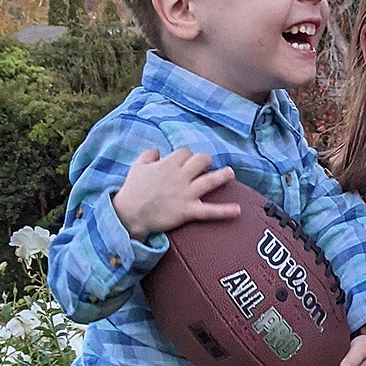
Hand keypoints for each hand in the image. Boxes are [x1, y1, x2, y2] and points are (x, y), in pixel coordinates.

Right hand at [111, 149, 238, 241]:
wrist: (128, 215)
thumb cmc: (132, 191)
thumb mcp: (136, 167)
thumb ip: (148, 155)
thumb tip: (157, 150)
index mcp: (167, 164)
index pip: (185, 152)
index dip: (186, 156)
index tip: (185, 162)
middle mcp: (180, 176)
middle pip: (201, 160)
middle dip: (205, 161)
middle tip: (205, 166)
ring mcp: (186, 193)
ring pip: (210, 180)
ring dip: (223, 175)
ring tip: (230, 173)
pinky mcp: (188, 211)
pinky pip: (210, 211)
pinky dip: (225, 211)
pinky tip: (237, 210)